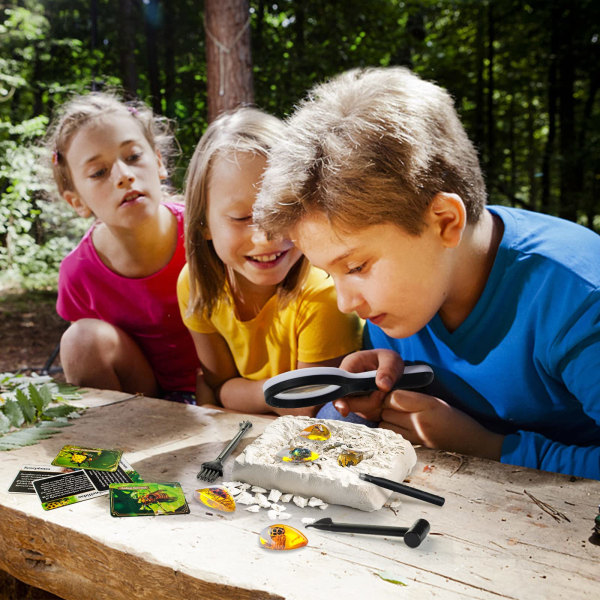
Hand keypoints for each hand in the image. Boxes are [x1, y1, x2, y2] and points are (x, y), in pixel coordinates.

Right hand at [334, 349, 403, 419]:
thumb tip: (383, 386)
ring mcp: (352, 395)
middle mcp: (347, 382)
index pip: (338, 383)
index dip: (339, 398)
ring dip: (375, 406)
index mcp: (350, 365)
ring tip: (386, 392)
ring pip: (359, 410)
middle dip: (369, 402)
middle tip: (384, 391)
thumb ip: (388, 371)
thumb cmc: (388, 360)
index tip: (344, 410)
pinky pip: (368, 414)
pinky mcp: (359, 406)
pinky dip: (378, 410)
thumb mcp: (391, 360)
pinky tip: (384, 400)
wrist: (391, 368)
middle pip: (348, 401)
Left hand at [380, 389, 503, 459]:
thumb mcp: (438, 401)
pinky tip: (400, 426)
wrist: (474, 444)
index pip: (394, 397)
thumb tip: (391, 394)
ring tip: (395, 415)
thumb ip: (415, 397)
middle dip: (385, 406)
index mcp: (428, 404)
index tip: (392, 393)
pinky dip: (392, 430)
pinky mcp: (416, 447)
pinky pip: (394, 436)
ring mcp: (417, 436)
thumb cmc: (458, 419)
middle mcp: (420, 421)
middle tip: (392, 405)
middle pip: (386, 411)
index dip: (389, 394)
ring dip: (386, 419)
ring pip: (385, 424)